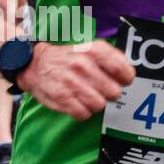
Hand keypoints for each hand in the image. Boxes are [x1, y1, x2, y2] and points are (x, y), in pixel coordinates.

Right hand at [17, 41, 135, 119]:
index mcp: (93, 50)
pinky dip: (81, 112)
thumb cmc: (67, 59)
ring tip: (84, 95)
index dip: (124, 79)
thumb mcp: (89, 49)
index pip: (124, 71)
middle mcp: (83, 65)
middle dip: (107, 93)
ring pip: (100, 105)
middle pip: (114, 92)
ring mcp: (72, 82)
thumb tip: (129, 76)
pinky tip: (75, 102)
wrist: (34, 64)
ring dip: (94, 103)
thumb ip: (111, 59)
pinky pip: (84, 114)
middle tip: (97, 88)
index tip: (119, 80)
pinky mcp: (62, 97)